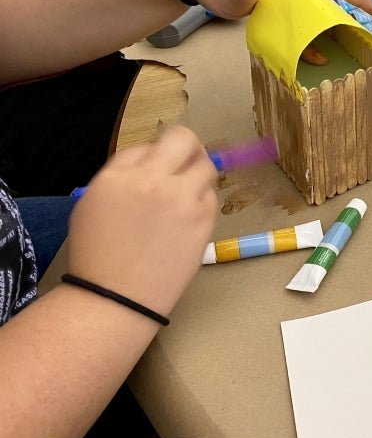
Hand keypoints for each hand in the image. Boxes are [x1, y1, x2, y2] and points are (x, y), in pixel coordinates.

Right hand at [66, 126, 218, 316]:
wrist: (117, 297)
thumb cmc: (99, 253)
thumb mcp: (94, 202)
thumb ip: (124, 173)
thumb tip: (153, 156)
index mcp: (120, 175)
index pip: (150, 143)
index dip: (158, 151)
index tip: (161, 162)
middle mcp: (154, 180)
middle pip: (185, 140)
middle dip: (188, 146)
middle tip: (186, 159)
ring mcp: (183, 199)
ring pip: (206, 166)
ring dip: (198, 174)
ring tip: (185, 194)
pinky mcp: (204, 220)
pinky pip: (211, 196)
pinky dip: (202, 200)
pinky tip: (188, 217)